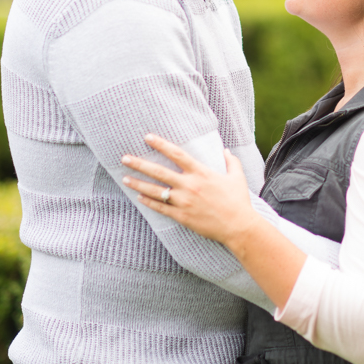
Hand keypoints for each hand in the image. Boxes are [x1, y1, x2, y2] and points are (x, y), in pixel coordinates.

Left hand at [121, 135, 255, 244]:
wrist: (239, 227)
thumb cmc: (238, 201)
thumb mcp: (237, 178)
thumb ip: (231, 162)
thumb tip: (226, 151)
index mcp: (201, 172)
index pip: (176, 154)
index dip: (161, 144)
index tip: (147, 137)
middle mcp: (189, 185)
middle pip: (159, 172)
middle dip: (139, 164)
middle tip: (124, 158)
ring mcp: (184, 202)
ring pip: (155, 191)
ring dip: (138, 184)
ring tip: (125, 178)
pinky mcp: (182, 217)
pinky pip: (161, 208)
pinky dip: (149, 202)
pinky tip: (139, 197)